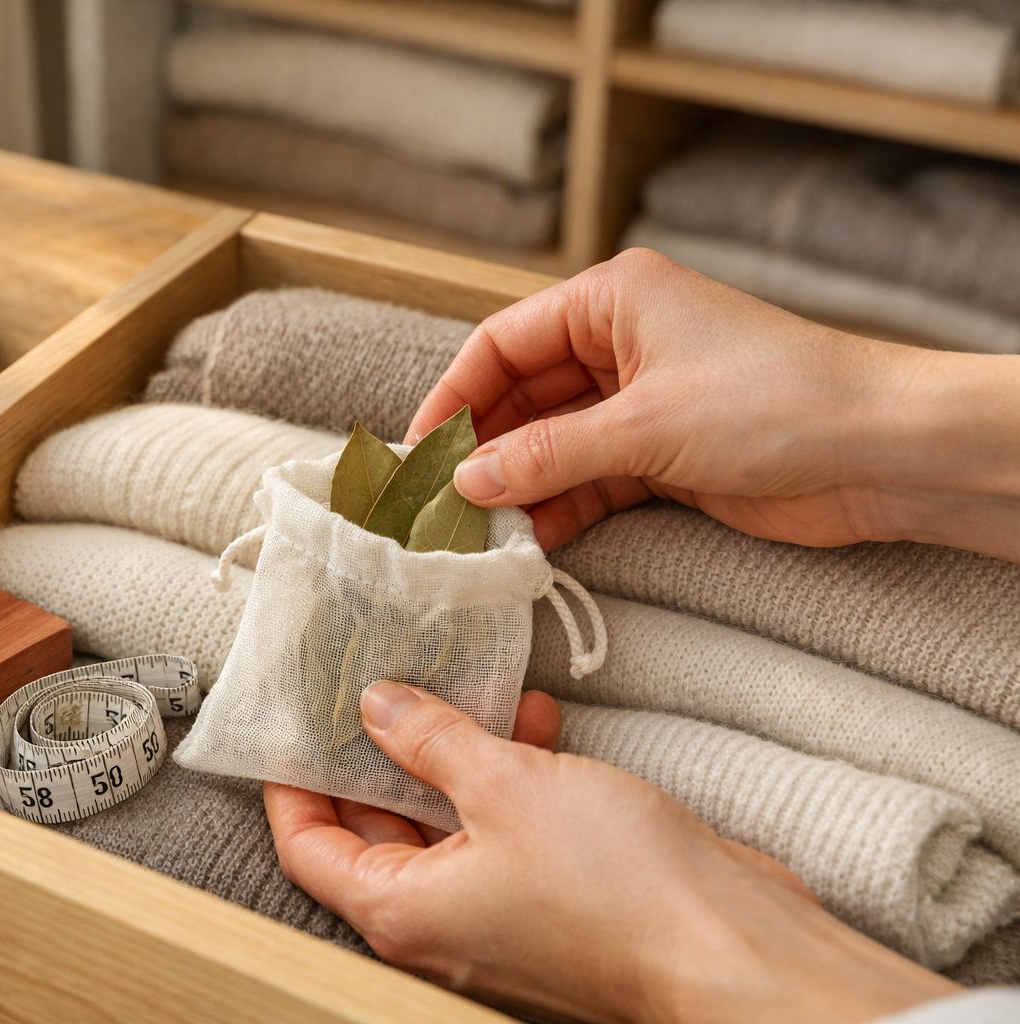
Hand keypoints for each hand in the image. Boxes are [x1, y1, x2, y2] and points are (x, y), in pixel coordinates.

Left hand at [266, 682, 959, 1023]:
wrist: (736, 949)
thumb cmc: (616, 888)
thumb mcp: (504, 785)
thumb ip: (431, 738)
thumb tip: (376, 706)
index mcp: (403, 912)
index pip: (307, 846)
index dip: (290, 780)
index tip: (292, 717)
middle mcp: (442, 922)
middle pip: (372, 830)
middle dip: (374, 751)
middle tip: (369, 678)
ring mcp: (498, 913)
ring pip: (446, 820)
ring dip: (452, 752)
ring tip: (458, 683)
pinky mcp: (552, 897)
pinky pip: (504, 827)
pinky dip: (509, 775)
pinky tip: (532, 716)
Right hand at [408, 248, 1019, 559]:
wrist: (882, 452)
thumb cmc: (774, 402)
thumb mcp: (644, 425)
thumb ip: (547, 454)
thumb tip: (467, 483)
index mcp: (611, 301)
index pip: (502, 343)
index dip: (454, 396)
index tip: (420, 452)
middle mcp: (621, 343)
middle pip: (522, 396)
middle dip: (484, 449)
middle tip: (439, 503)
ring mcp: (641, 401)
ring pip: (553, 443)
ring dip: (519, 486)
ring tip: (477, 532)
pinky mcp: (664, 455)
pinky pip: (590, 479)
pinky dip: (561, 507)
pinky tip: (531, 541)